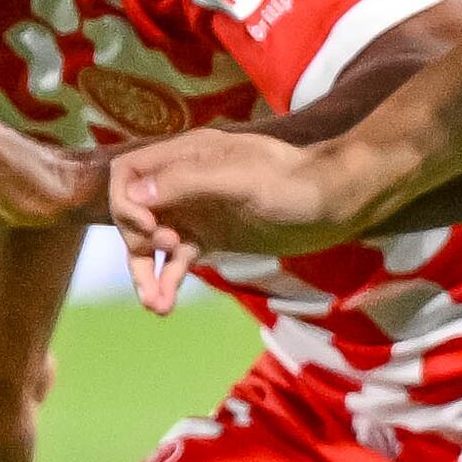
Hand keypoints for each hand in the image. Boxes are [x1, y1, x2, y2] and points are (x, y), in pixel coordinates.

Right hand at [107, 127, 374, 314]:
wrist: (336, 202)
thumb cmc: (294, 183)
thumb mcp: (241, 179)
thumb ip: (188, 182)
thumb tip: (134, 196)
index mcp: (186, 155)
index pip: (128, 173)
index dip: (126, 203)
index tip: (148, 231)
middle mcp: (184, 180)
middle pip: (134, 210)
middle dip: (137, 241)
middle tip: (170, 252)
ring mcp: (197, 210)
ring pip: (152, 242)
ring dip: (147, 272)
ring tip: (155, 305)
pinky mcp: (212, 235)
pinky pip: (176, 259)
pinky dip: (168, 280)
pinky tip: (165, 306)